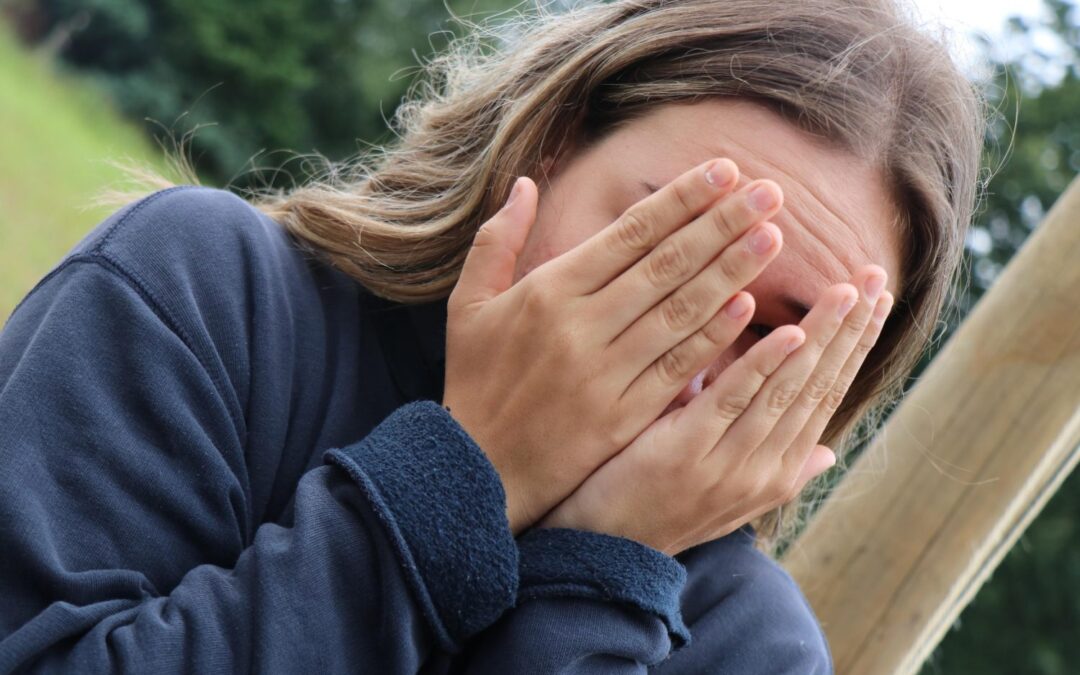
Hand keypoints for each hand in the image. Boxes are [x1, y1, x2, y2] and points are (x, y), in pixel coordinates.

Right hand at [443, 158, 787, 532]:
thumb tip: (525, 183)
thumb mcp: (468, 304)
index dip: (681, 200)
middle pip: (666, 265)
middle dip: (723, 224)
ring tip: (773, 237)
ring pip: (680, 312)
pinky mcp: (624, 414)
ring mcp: (607, 372)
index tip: (725, 170)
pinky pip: (677, 368)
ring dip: (731, 272)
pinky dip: (712, 337)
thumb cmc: (476, 380)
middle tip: (770, 191)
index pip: (630, 234)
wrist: (478, 469)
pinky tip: (746, 308)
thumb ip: (497, 240)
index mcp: (549, 291)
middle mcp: (583, 326)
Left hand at [537, 267, 893, 555]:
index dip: (854, 347)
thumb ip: (776, 465)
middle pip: (817, 388)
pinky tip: (788, 333)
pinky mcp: (686, 455)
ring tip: (845, 291)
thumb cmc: (657, 503)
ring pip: (786, 390)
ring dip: (820, 338)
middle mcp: (763, 469)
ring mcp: (727, 464)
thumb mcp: (726, 488)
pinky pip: (731, 401)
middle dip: (849, 331)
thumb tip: (826, 452)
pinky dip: (762, 365)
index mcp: (776, 471)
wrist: (603, 551)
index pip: (826, 396)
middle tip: (875, 276)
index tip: (874, 299)